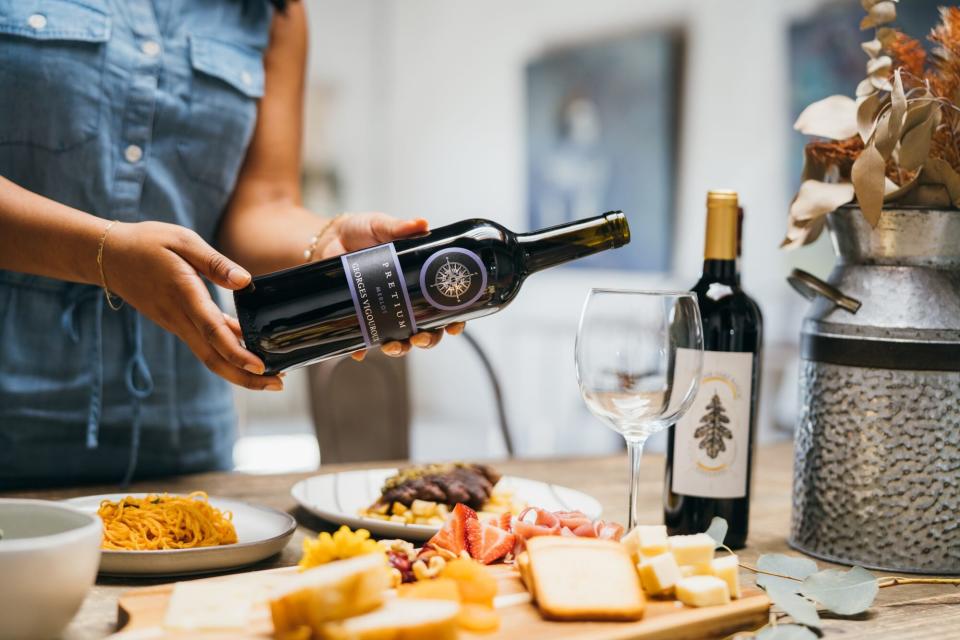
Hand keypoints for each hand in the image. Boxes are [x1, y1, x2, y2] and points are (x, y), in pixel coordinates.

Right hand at [104, 221, 283, 390]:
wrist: (108, 256)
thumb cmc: (147, 243)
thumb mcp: (183, 241)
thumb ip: (215, 263)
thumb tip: (246, 281)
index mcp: (183, 294)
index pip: (213, 331)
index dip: (237, 352)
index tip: (261, 366)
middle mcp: (179, 317)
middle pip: (213, 357)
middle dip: (245, 376)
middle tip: (278, 384)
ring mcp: (176, 323)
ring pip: (209, 355)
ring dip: (239, 369)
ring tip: (272, 374)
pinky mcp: (177, 322)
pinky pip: (204, 343)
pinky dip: (227, 351)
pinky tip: (250, 350)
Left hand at [319, 212, 465, 360]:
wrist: (329, 238)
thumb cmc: (361, 231)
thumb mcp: (381, 225)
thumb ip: (400, 227)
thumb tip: (421, 223)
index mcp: (418, 279)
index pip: (444, 304)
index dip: (454, 319)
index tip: (455, 325)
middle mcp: (405, 299)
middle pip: (426, 329)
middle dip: (428, 339)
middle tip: (421, 337)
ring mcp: (384, 310)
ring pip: (400, 339)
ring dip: (400, 348)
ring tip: (394, 346)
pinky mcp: (361, 315)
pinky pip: (364, 339)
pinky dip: (362, 348)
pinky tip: (360, 351)